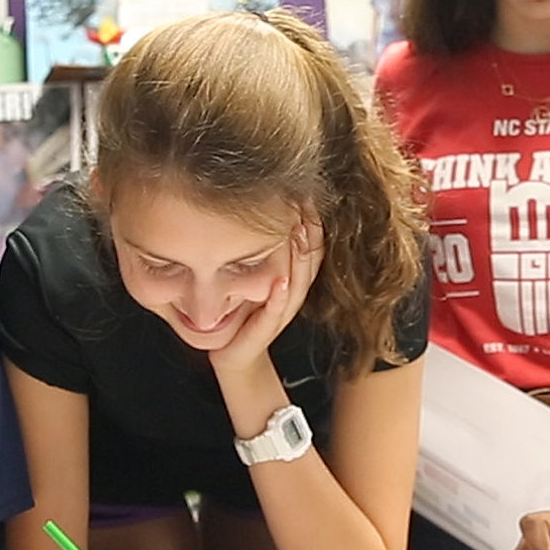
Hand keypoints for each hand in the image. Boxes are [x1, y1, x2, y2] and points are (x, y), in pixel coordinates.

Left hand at [208, 214, 324, 375]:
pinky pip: (275, 311)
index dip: (313, 223)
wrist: (235, 354)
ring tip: (300, 231)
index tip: (310, 195)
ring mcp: (281, 313)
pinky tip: (280, 280)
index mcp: (292, 281)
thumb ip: (262, 252)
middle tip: (309, 203)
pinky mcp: (265, 330)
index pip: (311, 249)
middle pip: (310, 261)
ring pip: (297, 283)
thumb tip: (259, 210)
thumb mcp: (255, 277)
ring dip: (300, 257)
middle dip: (311, 232)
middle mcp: (291, 295)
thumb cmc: (246, 312)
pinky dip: (279, 296)